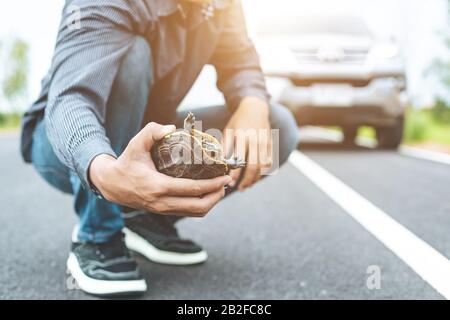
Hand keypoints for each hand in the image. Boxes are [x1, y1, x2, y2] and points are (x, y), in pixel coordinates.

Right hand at [89, 122, 230, 216]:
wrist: (112, 185)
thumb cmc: (127, 163)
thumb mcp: (136, 144)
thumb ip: (152, 131)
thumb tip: (171, 127)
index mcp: (158, 186)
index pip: (192, 189)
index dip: (212, 185)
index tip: (225, 177)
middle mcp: (163, 202)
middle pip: (198, 206)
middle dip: (216, 195)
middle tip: (226, 183)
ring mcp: (164, 210)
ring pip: (195, 213)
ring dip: (211, 203)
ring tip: (220, 189)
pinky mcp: (165, 211)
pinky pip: (188, 213)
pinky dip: (202, 206)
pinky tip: (208, 194)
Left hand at [223, 97, 272, 190]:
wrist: (255, 108)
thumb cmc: (237, 122)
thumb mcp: (228, 131)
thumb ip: (224, 147)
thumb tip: (219, 164)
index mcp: (241, 136)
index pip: (239, 160)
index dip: (235, 174)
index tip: (230, 182)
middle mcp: (255, 139)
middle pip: (253, 166)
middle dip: (246, 180)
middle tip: (239, 189)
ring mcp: (265, 142)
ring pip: (263, 166)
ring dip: (255, 178)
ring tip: (247, 186)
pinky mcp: (271, 144)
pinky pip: (269, 162)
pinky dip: (263, 172)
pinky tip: (254, 178)